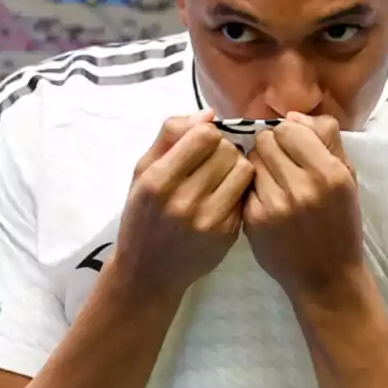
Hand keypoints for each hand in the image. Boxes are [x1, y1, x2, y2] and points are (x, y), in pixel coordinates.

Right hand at [113, 111, 254, 300]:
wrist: (148, 272)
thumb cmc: (142, 216)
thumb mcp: (141, 173)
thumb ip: (169, 137)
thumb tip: (208, 115)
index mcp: (158, 181)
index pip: (204, 136)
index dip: (206, 133)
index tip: (199, 144)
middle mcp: (183, 201)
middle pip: (227, 150)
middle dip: (222, 149)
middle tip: (210, 161)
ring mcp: (209, 220)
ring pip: (243, 170)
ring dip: (234, 167)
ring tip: (219, 176)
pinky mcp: (228, 235)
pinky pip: (246, 195)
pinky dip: (237, 190)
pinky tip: (222, 197)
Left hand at [243, 113, 364, 307]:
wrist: (327, 277)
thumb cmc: (340, 224)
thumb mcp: (347, 178)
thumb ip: (325, 140)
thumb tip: (291, 115)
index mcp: (329, 173)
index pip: (289, 128)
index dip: (288, 135)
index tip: (293, 148)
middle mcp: (302, 187)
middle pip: (264, 140)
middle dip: (270, 148)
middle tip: (280, 165)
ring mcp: (274, 205)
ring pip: (250, 160)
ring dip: (258, 166)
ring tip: (272, 182)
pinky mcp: (253, 220)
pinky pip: (243, 185)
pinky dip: (251, 188)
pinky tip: (264, 200)